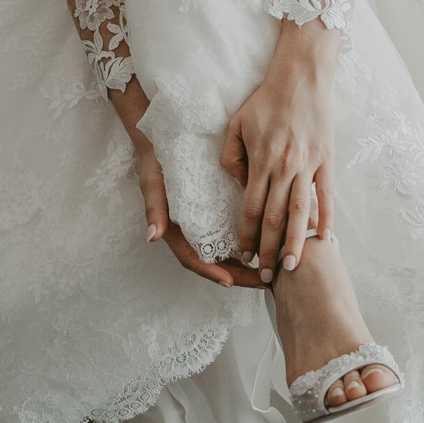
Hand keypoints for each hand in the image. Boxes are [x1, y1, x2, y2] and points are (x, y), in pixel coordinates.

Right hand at [139, 140, 263, 287]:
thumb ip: (154, 209)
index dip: (211, 272)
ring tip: (270, 268)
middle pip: (216, 262)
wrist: (167, 141)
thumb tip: (153, 237)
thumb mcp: (152, 183)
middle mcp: (192, 233)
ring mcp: (205, 224)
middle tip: (263, 281)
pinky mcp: (217, 212)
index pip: (193, 259)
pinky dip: (249, 240)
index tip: (230, 282)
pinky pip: (232, 233)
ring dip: (247, 264)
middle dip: (239, 275)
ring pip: (227, 252)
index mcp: (176, 232)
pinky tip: (268, 241)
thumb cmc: (158, 164)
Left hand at [220, 21, 338, 283]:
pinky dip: (326, 218)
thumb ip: (231, 157)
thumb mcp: (236, 124)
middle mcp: (285, 167)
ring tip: (292, 267)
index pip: (251, 208)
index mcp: (261, 160)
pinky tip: (325, 239)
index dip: (248, 235)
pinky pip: (327, 195)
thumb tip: (238, 185)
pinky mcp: (326, 159)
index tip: (244, 255)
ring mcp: (309, 165)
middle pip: (275, 217)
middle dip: (269, 249)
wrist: (302, 76)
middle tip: (266, 276)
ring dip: (296, 242)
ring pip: (301, 212)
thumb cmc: (265, 99)